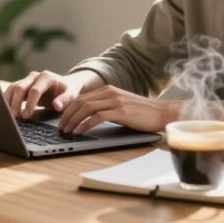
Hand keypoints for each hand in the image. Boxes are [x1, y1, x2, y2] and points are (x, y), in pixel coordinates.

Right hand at [3, 70, 87, 118]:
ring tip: (8, 115)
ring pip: (13, 88)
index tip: (27, 115)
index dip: (30, 103)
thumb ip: (64, 100)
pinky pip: (11, 91)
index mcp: (47, 77)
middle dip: (16, 102)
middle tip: (14, 117)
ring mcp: (27, 80)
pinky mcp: (22, 85)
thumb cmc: (69, 91)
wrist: (66, 85)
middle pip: (20, 87)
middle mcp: (35, 76)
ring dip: (9, 101)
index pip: (35, 90)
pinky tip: (6, 111)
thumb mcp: (72, 95)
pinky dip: (7, 100)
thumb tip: (56, 105)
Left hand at [58, 85, 179, 133]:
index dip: (69, 109)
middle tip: (60, 128)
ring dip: (73, 120)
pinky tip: (80, 132)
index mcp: (108, 90)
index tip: (62, 120)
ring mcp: (115, 101)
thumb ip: (107, 108)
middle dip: (67, 115)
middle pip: (80, 102)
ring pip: (86, 108)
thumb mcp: (121, 106)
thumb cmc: (143, 113)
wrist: (162, 113)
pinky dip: (86, 125)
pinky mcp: (121, 111)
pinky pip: (97, 117)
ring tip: (67, 131)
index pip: (82, 98)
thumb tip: (88, 118)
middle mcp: (110, 93)